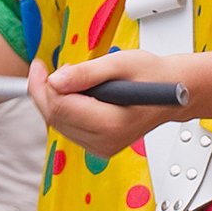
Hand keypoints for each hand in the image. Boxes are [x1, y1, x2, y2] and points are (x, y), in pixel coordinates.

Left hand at [30, 51, 174, 156]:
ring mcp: (103, 147)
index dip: (43, 85)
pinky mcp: (100, 147)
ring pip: (59, 124)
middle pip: (56, 118)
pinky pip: (69, 128)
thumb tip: (55, 81)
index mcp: (112, 122)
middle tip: (48, 69)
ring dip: (56, 100)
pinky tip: (77, 95)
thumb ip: (86, 73)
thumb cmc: (151, 75)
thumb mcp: (119, 63)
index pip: (60, 108)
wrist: (172, 92)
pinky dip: (66, 110)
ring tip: (73, 80)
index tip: (39, 66)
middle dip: (46, 92)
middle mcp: (106, 141)